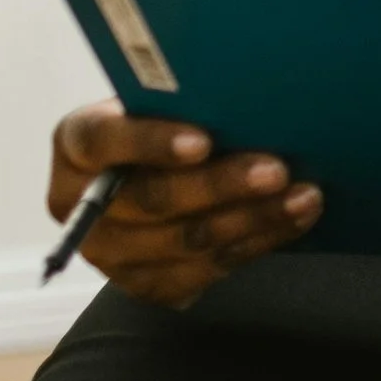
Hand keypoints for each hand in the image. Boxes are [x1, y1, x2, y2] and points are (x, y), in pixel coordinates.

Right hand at [47, 98, 321, 310]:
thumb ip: (183, 101)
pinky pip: (205, 271)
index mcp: (77, 144)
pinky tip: (292, 222)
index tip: (203, 141)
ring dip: (253, 219)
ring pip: (186, 241)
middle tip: (276, 170)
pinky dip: (255, 244)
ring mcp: (110, 254)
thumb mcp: (159, 102)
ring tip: (304, 196)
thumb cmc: (167, 123)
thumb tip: (246, 95)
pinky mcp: (144, 285)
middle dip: (221, 185)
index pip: (103, 140)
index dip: (151, 142)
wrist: (155, 172)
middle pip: (152, 200)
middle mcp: (80, 204)